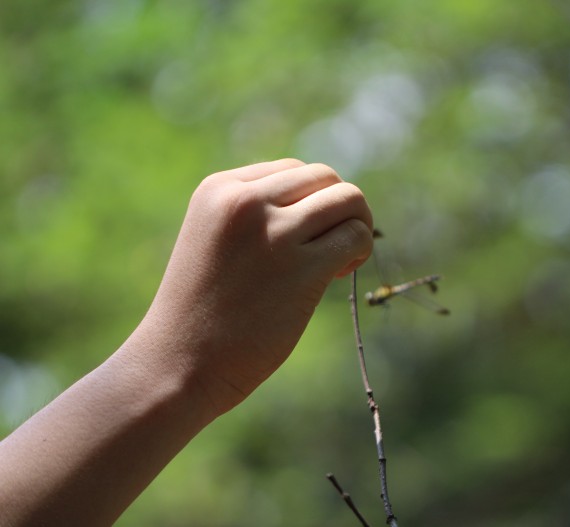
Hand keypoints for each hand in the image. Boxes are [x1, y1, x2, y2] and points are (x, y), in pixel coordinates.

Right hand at [130, 159, 373, 415]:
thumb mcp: (214, 239)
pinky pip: (356, 235)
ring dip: (358, 224)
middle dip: (338, 208)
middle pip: (325, 177)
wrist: (177, 365)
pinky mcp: (302, 269)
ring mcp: (275, 233)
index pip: (292, 171)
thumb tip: (321, 204)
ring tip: (341, 259)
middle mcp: (246, 201)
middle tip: (329, 248)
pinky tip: (339, 274)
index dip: (308, 203)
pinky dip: (360, 250)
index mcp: (220, 188)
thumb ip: (255, 215)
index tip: (300, 240)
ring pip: (349, 198)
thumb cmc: (199, 312)